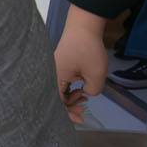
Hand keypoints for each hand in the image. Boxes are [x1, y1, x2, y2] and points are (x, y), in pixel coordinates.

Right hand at [54, 5, 108, 123]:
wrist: (83, 27)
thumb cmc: (87, 48)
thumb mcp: (96, 74)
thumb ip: (93, 91)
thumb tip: (87, 92)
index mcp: (55, 79)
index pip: (57, 103)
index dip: (68, 113)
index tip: (80, 118)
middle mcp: (50, 76)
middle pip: (56, 98)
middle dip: (70, 106)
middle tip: (84, 110)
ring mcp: (53, 71)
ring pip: (59, 91)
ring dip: (72, 97)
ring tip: (86, 96)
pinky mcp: (58, 66)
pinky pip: (61, 83)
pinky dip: (70, 88)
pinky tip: (81, 88)